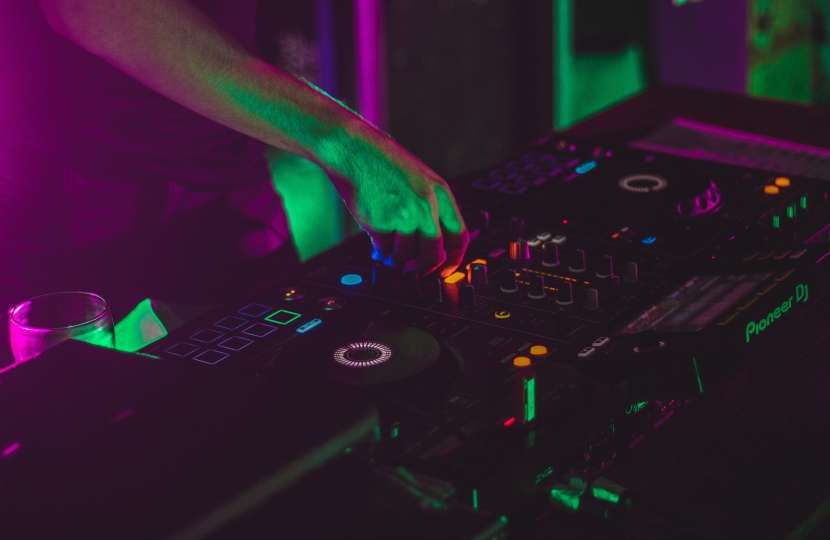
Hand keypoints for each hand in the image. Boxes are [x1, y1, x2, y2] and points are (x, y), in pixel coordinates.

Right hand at [328, 134, 468, 277]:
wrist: (354, 150)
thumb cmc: (383, 163)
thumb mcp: (420, 180)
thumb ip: (432, 208)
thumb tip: (435, 245)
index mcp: (441, 193)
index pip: (459, 237)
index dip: (453, 260)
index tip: (445, 270)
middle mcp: (426, 205)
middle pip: (434, 253)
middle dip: (424, 268)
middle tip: (414, 271)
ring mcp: (403, 215)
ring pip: (407, 256)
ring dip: (398, 260)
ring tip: (390, 254)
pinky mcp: (380, 223)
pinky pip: (385, 250)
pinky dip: (381, 252)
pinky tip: (377, 246)